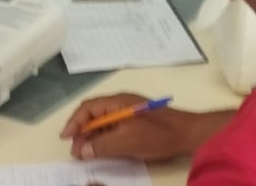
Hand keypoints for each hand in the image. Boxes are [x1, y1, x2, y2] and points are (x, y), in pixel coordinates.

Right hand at [60, 94, 201, 162]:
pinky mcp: (137, 122)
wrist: (189, 134)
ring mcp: (130, 112)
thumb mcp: (127, 141)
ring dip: (93, 137)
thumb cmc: (159, 135)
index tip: (66, 138)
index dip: (74, 122)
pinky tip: (104, 150)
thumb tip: (82, 149)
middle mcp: (122, 103)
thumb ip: (102, 145)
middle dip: (82, 132)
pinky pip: (114, 128)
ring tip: (86, 153)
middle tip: (76, 151)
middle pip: (94, 115)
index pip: (88, 108)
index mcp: (118, 102)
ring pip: (104, 123)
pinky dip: (105, 139)